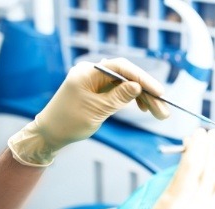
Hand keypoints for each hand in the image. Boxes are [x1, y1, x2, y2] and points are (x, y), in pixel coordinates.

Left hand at [7, 58, 169, 166]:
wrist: (51, 134)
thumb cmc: (69, 122)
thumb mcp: (96, 110)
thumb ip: (118, 97)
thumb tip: (138, 86)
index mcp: (87, 73)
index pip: (120, 68)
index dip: (141, 77)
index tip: (158, 91)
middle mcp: (93, 73)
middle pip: (127, 77)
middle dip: (147, 92)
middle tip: (164, 109)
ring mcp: (97, 82)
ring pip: (127, 86)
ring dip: (144, 99)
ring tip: (160, 113)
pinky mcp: (100, 91)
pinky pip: (121, 92)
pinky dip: (134, 100)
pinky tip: (145, 108)